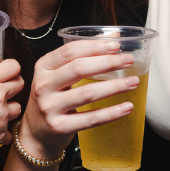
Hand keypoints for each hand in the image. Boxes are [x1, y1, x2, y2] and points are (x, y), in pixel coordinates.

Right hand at [0, 59, 23, 170]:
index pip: (13, 66)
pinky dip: (2, 132)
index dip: (10, 70)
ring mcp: (2, 115)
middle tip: (1, 92)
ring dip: (9, 109)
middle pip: (19, 83)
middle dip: (13, 86)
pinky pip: (9, 131)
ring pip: (18, 107)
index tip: (5, 74)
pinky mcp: (3, 133)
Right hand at [20, 40, 139, 159]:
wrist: (35, 133)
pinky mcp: (59, 127)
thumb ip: (81, 57)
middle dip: (107, 62)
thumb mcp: (57, 75)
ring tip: (133, 82)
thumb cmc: (52, 98)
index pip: (70, 51)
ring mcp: (50, 107)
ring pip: (87, 93)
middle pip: (78, 68)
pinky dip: (112, 113)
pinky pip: (91, 119)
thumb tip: (112, 37)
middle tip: (129, 61)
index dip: (95, 46)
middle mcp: (43, 85)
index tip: (116, 45)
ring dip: (114, 86)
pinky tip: (127, 107)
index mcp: (43, 67)